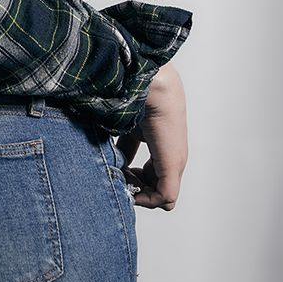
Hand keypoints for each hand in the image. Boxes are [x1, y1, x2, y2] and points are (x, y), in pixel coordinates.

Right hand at [115, 62, 187, 210]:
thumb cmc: (138, 99)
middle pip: (154, 189)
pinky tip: (128, 182)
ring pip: (159, 195)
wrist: (150, 85)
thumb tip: (108, 160)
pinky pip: (164, 197)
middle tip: (117, 175)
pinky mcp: (172, 165)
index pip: (149, 175)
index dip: (131, 179)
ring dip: (137, 191)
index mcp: (162, 148)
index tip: (115, 170)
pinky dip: (144, 197)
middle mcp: (171, 158)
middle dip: (133, 187)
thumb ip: (122, 147)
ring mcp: (174, 163)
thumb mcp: (128, 131)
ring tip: (120, 175)